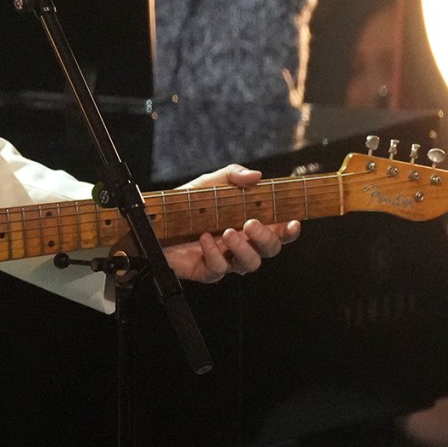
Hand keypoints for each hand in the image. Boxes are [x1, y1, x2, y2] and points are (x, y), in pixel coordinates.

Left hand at [160, 165, 299, 283]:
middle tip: (250, 223)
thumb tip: (256, 176)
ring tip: (228, 232)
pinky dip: (214, 254)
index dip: (290, 231)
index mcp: (248, 225)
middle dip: (266, 238)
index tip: (293, 223)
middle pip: (270, 250)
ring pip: (250, 265)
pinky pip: (219, 270)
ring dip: (244, 249)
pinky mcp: (206, 271)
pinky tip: (204, 238)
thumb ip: (233, 176)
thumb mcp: (210, 183)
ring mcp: (225, 259)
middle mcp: (241, 244)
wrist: (154, 220)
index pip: (279, 232)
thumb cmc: (187, 203)